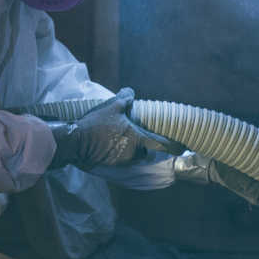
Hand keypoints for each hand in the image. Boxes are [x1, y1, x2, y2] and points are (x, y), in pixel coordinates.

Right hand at [49, 88, 184, 169]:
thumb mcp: (112, 106)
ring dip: (131, 151)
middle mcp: (133, 153)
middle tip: (136, 137)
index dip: (173, 146)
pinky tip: (109, 145)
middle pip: (145, 153)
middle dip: (144, 147)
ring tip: (120, 140)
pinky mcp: (110, 165)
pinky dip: (118, 153)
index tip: (182, 148)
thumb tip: (130, 92)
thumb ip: (125, 99)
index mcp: (138, 139)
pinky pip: (120, 160)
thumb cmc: (98, 123)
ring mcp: (121, 161)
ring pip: (132, 157)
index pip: (161, 144)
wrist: (77, 142)